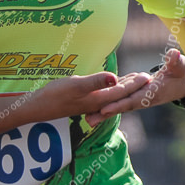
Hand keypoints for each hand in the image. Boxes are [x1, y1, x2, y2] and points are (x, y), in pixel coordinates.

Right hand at [33, 70, 152, 121]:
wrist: (37, 108)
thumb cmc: (54, 95)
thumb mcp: (75, 85)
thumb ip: (95, 82)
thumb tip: (115, 77)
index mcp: (98, 100)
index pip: (121, 91)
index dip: (135, 83)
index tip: (148, 76)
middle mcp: (96, 103)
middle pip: (119, 94)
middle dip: (133, 86)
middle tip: (147, 77)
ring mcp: (88, 103)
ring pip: (111, 95)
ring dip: (123, 87)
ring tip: (132, 80)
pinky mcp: (81, 101)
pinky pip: (102, 94)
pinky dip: (110, 88)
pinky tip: (107, 85)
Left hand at [84, 49, 184, 124]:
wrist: (183, 84)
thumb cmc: (181, 73)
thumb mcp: (181, 67)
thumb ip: (176, 62)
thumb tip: (174, 54)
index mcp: (152, 94)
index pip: (133, 100)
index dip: (119, 104)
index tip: (104, 108)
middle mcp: (143, 99)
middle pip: (121, 107)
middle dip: (106, 113)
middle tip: (89, 120)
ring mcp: (137, 99)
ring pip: (118, 106)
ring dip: (103, 114)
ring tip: (87, 120)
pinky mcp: (133, 97)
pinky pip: (119, 103)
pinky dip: (107, 107)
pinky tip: (92, 111)